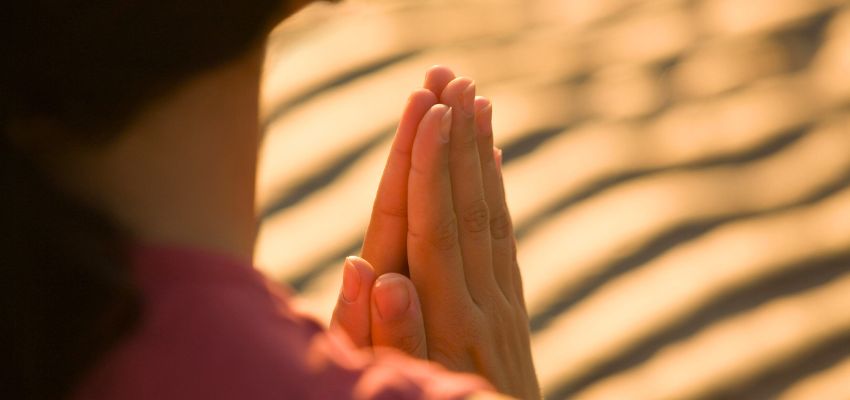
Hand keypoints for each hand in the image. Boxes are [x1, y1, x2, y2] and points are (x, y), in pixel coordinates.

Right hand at [333, 66, 539, 398]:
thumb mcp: (400, 388)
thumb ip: (383, 334)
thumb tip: (368, 269)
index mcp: (443, 320)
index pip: (433, 229)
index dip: (428, 169)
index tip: (429, 112)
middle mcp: (478, 303)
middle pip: (466, 208)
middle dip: (457, 141)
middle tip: (452, 79)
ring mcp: (502, 304)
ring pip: (492, 216)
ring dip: (482, 154)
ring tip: (477, 99)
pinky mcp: (512, 308)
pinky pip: (506, 239)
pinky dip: (498, 192)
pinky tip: (494, 158)